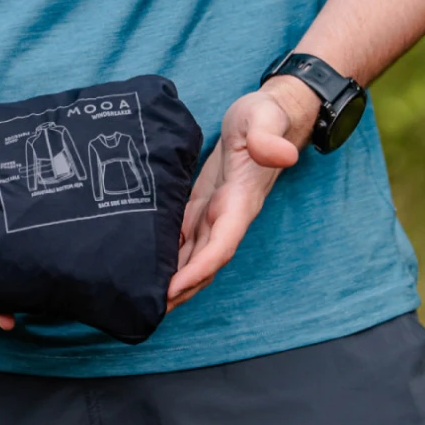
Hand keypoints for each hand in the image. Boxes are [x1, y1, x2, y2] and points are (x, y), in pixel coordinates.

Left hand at [166, 80, 319, 309]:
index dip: (199, 269)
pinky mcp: (203, 204)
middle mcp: (229, 214)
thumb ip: (268, 137)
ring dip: (173, 279)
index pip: (222, 244)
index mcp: (242, 201)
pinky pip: (187, 238)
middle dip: (181, 288)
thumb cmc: (265, 117)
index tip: (174, 288)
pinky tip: (147, 267)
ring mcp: (216, 212)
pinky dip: (170, 256)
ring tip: (143, 298)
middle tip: (148, 309)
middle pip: (205, 261)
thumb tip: (281, 155)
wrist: (267, 116)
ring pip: (194, 255)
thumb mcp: (264, 119)